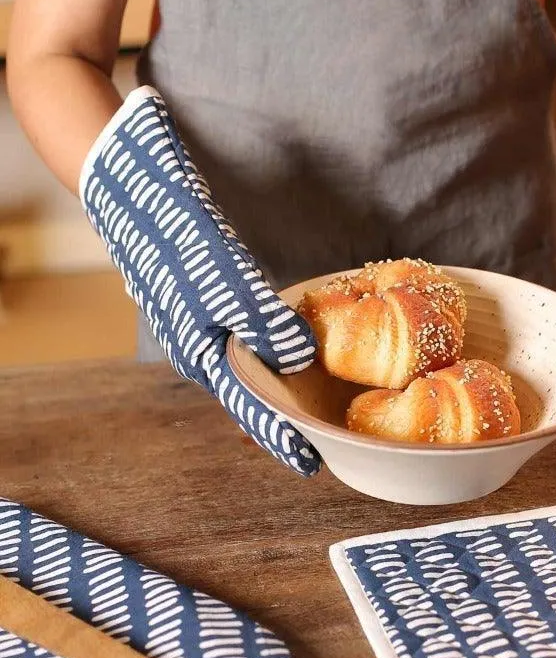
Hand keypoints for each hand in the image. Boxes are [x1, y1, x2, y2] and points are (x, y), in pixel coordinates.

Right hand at [80, 87, 320, 475]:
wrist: (136, 192)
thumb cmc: (179, 237)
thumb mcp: (227, 282)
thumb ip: (264, 324)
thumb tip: (298, 360)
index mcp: (200, 355)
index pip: (247, 409)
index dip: (279, 437)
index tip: (311, 465)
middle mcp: (198, 350)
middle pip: (245, 398)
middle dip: (279, 422)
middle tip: (316, 440)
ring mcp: (199, 329)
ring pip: (244, 374)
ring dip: (274, 392)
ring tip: (306, 408)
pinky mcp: (204, 306)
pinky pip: (241, 346)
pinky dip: (265, 359)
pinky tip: (283, 356)